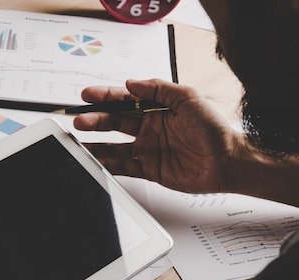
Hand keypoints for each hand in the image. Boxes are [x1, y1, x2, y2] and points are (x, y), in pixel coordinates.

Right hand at [74, 78, 243, 194]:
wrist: (227, 162)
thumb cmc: (214, 130)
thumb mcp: (189, 98)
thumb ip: (159, 89)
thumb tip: (133, 83)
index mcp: (157, 109)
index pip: (125, 100)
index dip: (105, 96)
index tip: (88, 95)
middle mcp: (149, 128)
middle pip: (114, 122)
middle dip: (95, 120)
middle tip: (81, 121)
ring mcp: (147, 149)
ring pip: (113, 146)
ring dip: (96, 144)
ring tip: (79, 143)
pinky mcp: (149, 169)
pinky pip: (122, 166)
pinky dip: (107, 165)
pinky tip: (95, 161)